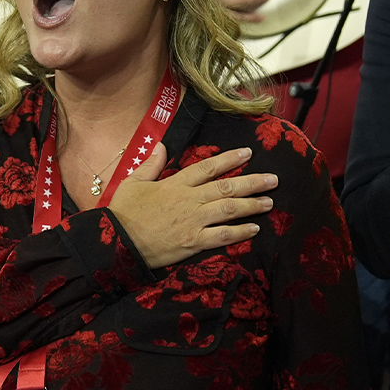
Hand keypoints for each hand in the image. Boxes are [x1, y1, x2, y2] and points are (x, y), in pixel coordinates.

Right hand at [105, 145, 274, 268]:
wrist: (116, 243)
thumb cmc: (123, 213)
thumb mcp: (133, 182)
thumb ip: (151, 164)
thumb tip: (161, 145)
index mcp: (175, 184)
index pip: (208, 167)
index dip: (230, 159)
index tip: (248, 153)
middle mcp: (189, 200)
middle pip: (227, 187)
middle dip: (253, 182)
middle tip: (273, 179)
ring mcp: (193, 222)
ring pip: (230, 209)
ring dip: (252, 205)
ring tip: (269, 202)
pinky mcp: (194, 242)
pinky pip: (222, 236)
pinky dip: (240, 232)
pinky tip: (255, 228)